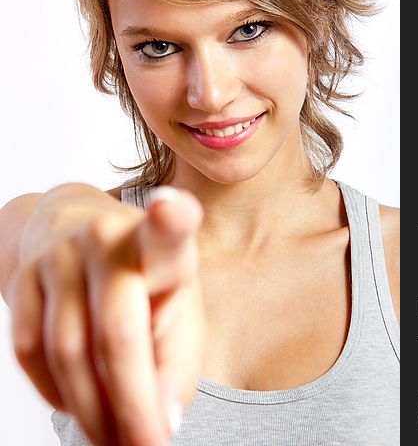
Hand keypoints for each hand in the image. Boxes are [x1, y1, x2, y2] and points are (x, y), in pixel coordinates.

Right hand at [9, 186, 204, 445]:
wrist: (74, 230)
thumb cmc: (143, 276)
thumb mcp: (178, 304)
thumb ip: (176, 359)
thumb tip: (161, 421)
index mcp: (160, 242)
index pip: (168, 229)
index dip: (171, 218)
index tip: (172, 209)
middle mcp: (108, 238)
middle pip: (116, 330)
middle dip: (131, 405)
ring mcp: (60, 255)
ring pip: (69, 350)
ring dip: (93, 411)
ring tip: (116, 442)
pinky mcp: (24, 277)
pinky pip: (30, 352)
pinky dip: (57, 392)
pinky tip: (79, 406)